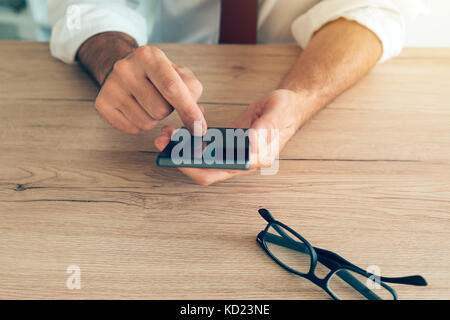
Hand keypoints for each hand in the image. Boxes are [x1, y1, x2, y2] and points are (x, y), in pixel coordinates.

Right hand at [77, 32, 205, 133]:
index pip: (172, 88)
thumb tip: (198, 123)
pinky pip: (132, 129)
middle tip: (161, 97)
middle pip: (160, 110)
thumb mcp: (180, 75)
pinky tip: (136, 109)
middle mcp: (125, 68)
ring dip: (154, 119)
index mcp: (149, 56)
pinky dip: (139, 124)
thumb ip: (193, 94)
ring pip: (146, 123)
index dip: (189, 111)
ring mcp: (111, 86)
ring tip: (148, 102)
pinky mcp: (102, 103)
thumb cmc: (158, 75)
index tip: (200, 128)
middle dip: (168, 111)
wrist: (127, 70)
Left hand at [154, 89, 302, 184]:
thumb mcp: (277, 114)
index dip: (194, 167)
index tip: (176, 154)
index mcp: (252, 160)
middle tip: (162, 141)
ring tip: (166, 133)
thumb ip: (265, 130)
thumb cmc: (285, 111)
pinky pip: (206, 146)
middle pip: (204, 169)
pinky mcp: (228, 143)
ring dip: (182, 148)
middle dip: (180, 158)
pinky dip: (191, 138)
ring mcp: (232, 153)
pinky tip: (182, 126)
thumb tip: (250, 148)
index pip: (216, 172)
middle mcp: (240, 161)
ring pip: (202, 158)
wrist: (288, 106)